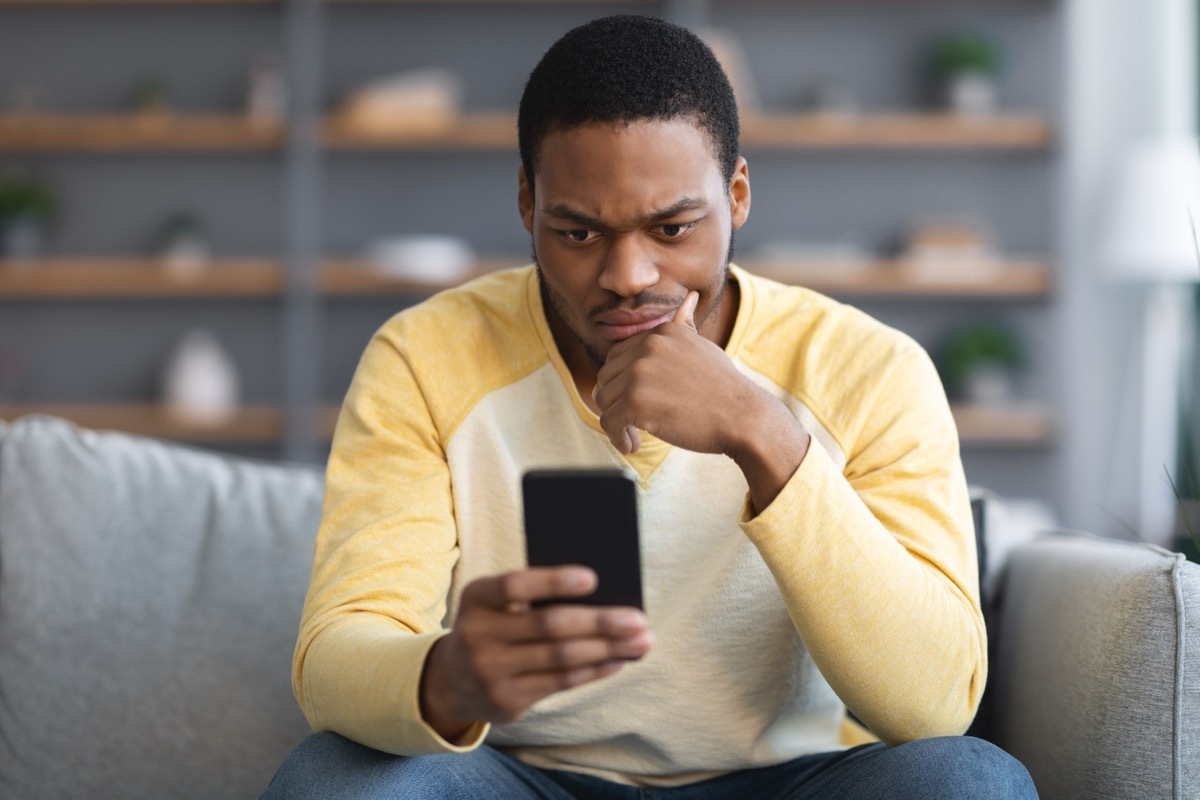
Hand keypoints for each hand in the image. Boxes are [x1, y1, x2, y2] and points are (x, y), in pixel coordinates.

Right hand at [419, 567, 651, 738]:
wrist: (450, 680)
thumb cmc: (493, 625)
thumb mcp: (496, 604)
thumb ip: (533, 595)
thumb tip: (603, 597)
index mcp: (476, 598)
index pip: (515, 586)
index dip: (553, 581)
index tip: (594, 578)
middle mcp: (478, 635)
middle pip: (550, 626)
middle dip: (600, 622)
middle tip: (639, 619)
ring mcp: (491, 672)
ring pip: (562, 658)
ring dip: (608, 649)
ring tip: (641, 642)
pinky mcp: (507, 701)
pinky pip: (561, 684)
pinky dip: (594, 670)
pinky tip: (618, 660)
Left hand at [592, 291, 757, 455]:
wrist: (743, 417)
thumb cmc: (724, 388)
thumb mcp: (702, 346)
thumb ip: (685, 324)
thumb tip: (689, 298)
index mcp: (661, 332)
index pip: (618, 355)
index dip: (623, 382)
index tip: (637, 400)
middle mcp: (648, 346)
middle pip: (606, 376)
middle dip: (616, 401)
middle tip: (633, 420)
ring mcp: (640, 372)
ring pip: (604, 399)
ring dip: (616, 422)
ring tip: (634, 435)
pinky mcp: (636, 400)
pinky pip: (609, 421)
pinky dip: (617, 438)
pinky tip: (632, 445)